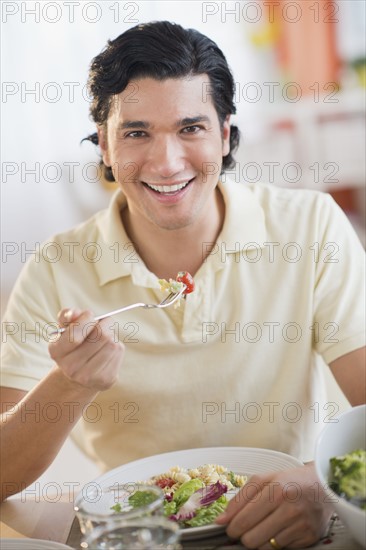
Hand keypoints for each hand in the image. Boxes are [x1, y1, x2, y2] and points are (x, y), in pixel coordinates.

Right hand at [48, 308, 123, 390]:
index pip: (74, 336)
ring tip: (104, 337)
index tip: (89, 315)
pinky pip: (118, 352)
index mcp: (57, 351)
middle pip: (100, 336)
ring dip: (112, 334)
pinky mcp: (106, 379)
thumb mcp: (65, 328)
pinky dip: (116, 345)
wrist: (79, 374)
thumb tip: (74, 313)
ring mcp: (89, 376)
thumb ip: (67, 315)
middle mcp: (70, 368)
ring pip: (112, 343)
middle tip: (103, 322)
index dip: (86, 320)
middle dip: (105, 323)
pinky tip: (107, 349)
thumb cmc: (73, 343)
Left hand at [216, 463, 333, 548]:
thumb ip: (240, 498)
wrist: (324, 485)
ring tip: (264, 526)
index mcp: (275, 490)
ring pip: (265, 548)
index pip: (243, 521)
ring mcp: (301, 525)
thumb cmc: (290, 480)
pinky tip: (280, 528)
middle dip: (244, 535)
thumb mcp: (264, 479)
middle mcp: (289, 509)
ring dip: (259, 540)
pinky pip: (282, 549)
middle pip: (251, 539)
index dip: (232, 528)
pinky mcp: (309, 538)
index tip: (231, 527)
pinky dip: (276, 542)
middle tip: (247, 527)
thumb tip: (221, 520)